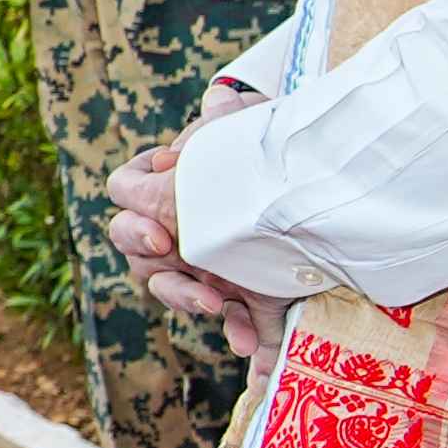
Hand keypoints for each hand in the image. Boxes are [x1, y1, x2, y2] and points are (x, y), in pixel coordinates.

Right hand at [103, 116, 290, 369]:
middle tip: (167, 243)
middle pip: (133, 246)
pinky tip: (253, 348)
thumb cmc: (270, 156)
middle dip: (142, 244)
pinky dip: (243, 338)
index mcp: (171, 192)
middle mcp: (178, 236)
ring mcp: (206, 271)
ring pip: (169, 289)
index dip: (132, 189)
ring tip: (215, 303)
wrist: (321, 192)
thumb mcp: (252, 131)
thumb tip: (219, 99)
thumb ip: (232, 120)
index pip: (125, 187)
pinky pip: (235, 326)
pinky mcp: (245, 301)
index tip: (156, 188)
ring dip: (185, 298)